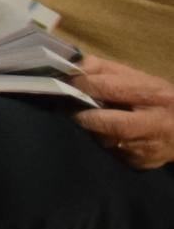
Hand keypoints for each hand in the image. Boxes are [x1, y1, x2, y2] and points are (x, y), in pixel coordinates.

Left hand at [73, 55, 173, 169]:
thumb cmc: (158, 99)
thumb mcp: (139, 78)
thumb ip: (106, 69)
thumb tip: (77, 66)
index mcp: (155, 95)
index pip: (111, 89)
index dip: (85, 85)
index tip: (70, 82)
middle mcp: (155, 123)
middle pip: (110, 123)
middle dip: (85, 116)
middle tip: (73, 108)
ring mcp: (149, 147)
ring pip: (106, 140)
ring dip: (93, 129)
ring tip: (93, 119)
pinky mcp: (141, 163)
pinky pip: (112, 152)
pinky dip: (104, 141)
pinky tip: (109, 134)